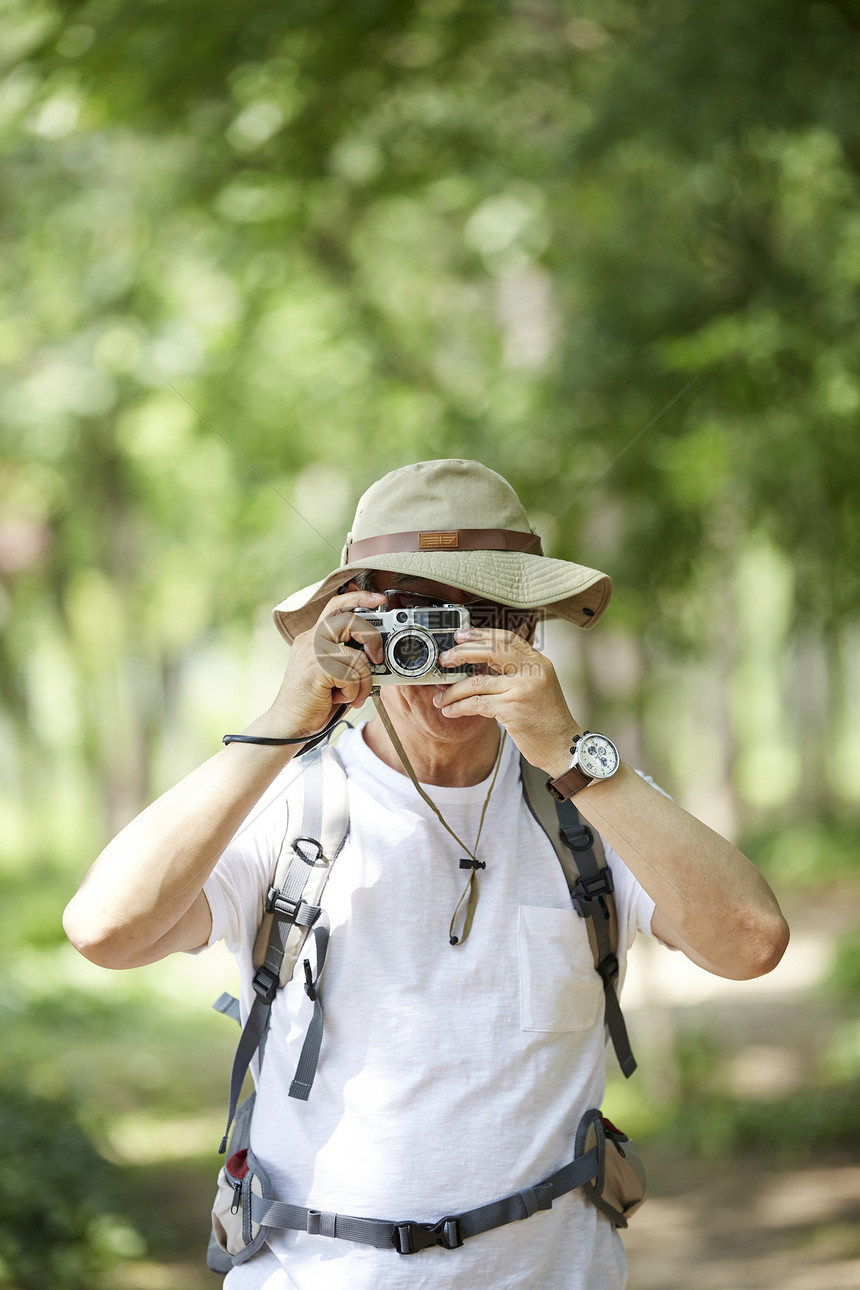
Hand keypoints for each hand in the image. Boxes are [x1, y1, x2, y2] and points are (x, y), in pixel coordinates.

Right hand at [268, 590, 385, 736]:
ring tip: (352, 693)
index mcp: (313, 637)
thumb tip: (376, 652)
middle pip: (350, 619)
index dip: (359, 597)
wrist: (289, 724)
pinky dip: (354, 692)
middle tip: (376, 659)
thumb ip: (348, 657)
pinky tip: (341, 699)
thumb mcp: (332, 673)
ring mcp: (312, 652)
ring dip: (363, 681)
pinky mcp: (317, 668)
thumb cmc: (313, 702)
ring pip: (357, 655)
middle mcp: (311, 640)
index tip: (379, 599)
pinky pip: (352, 675)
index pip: (336, 605)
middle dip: (372, 638)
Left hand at [435, 628, 579, 775]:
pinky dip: (459, 707)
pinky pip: (476, 704)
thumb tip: (478, 667)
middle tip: (444, 659)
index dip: (481, 634)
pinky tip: (450, 711)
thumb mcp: (538, 687)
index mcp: (539, 662)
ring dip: (453, 691)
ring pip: (477, 682)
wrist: (564, 745)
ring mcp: (522, 689)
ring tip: (441, 697)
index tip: (461, 635)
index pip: (507, 639)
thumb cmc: (548, 720)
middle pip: (490, 651)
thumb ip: (516, 673)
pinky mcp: (512, 709)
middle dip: (462, 653)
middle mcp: (532, 671)